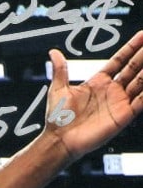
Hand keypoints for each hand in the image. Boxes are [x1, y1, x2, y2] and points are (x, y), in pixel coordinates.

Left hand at [45, 29, 142, 161]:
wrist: (59, 140)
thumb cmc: (57, 119)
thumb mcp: (58, 89)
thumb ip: (61, 70)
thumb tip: (53, 52)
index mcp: (99, 82)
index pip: (120, 60)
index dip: (131, 48)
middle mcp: (112, 90)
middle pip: (134, 68)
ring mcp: (119, 102)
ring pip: (141, 82)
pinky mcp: (123, 116)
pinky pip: (141, 101)